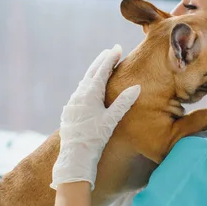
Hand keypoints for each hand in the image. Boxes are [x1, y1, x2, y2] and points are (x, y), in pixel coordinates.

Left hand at [50, 44, 140, 190]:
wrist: (74, 156)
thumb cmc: (95, 138)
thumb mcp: (112, 120)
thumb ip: (123, 102)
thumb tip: (137, 86)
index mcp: (90, 94)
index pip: (102, 71)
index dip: (110, 58)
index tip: (117, 48)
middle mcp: (78, 95)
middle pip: (91, 73)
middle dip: (101, 61)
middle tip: (110, 51)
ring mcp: (72, 103)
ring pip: (83, 82)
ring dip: (93, 73)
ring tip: (101, 67)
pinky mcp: (69, 112)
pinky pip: (79, 93)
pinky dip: (87, 85)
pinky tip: (90, 89)